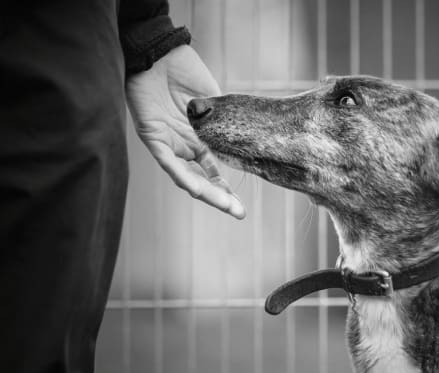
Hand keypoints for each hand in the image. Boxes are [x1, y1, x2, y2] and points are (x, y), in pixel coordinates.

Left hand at [126, 45, 245, 218]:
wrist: (162, 53)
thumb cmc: (186, 72)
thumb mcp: (215, 102)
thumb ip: (225, 124)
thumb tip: (246, 144)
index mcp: (198, 140)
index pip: (213, 172)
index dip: (225, 190)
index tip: (241, 207)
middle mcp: (183, 147)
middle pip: (201, 179)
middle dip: (219, 198)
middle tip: (238, 213)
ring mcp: (168, 143)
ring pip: (185, 176)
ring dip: (205, 192)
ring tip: (224, 205)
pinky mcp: (153, 136)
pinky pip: (168, 161)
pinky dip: (182, 175)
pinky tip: (196, 188)